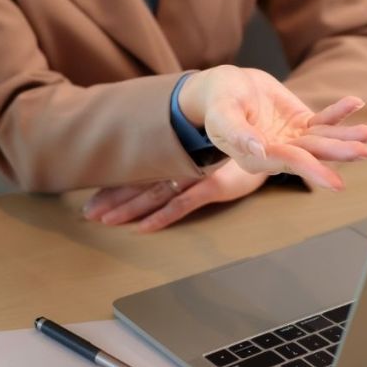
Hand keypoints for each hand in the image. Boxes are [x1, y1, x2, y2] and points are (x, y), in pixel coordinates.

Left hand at [83, 161, 267, 231]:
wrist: (279, 139)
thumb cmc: (245, 143)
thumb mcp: (211, 148)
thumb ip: (190, 157)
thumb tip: (164, 169)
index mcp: (180, 154)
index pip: (140, 171)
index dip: (116, 184)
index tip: (93, 197)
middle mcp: (184, 163)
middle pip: (140, 184)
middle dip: (112, 198)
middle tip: (87, 213)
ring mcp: (198, 175)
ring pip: (154, 194)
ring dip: (127, 208)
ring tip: (103, 220)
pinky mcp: (216, 185)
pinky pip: (182, 204)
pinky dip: (161, 216)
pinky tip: (142, 228)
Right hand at [178, 65, 366, 190]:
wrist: (224, 88)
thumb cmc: (218, 102)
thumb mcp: (221, 114)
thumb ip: (237, 132)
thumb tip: (257, 149)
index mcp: (256, 157)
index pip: (287, 162)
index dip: (311, 170)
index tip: (335, 182)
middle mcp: (278, 152)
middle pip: (311, 154)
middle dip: (337, 153)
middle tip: (362, 153)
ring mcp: (291, 138)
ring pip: (323, 140)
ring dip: (346, 137)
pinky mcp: (301, 123)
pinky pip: (324, 120)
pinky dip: (340, 112)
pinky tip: (355, 102)